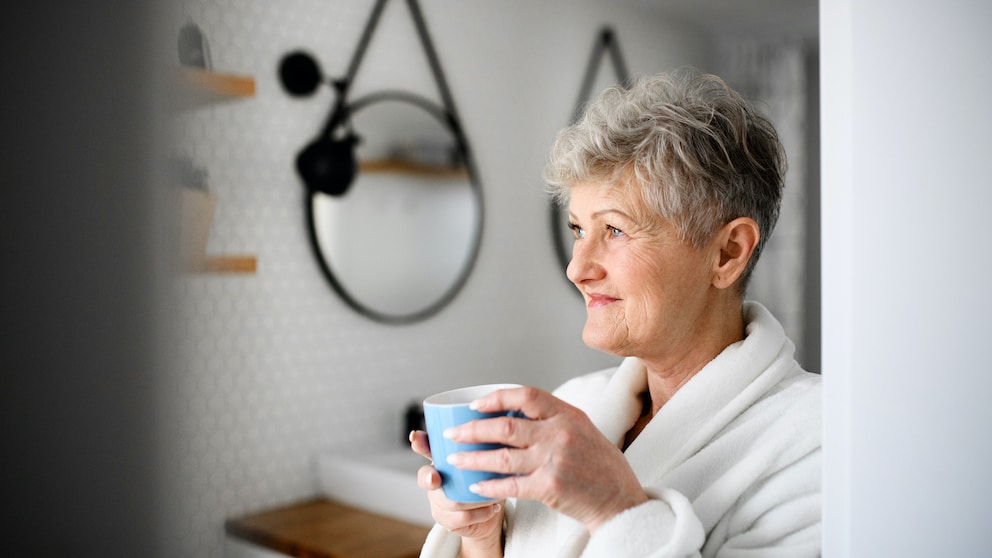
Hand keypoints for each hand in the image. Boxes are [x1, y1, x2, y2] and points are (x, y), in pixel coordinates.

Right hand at [410, 430, 503, 554]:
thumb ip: (487, 436)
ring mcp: (439, 502)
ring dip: (472, 497)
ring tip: (491, 492)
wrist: (491, 509)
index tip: (415, 437)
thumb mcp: (487, 453)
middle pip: (427, 478)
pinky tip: (493, 507)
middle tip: (436, 477)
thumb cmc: (486, 475)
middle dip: (430, 478)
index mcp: (440, 458)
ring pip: (449, 501)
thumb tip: (496, 407)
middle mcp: (434, 480)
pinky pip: (461, 518)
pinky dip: (481, 513)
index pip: (422, 448)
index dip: (418, 443)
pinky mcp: (449, 521)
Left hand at [443, 386, 647, 532]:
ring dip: (473, 458)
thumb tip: (515, 412)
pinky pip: (510, 484)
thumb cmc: (602, 467)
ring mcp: (555, 459)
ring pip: (501, 456)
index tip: (475, 405)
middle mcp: (560, 433)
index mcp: (568, 414)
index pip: (526, 395)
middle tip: (453, 434)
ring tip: (455, 459)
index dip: (496, 398)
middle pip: (505, 425)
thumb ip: (554, 420)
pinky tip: (476, 486)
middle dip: (472, 429)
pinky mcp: (550, 486)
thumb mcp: (583, 430)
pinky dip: (490, 486)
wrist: (621, 500)